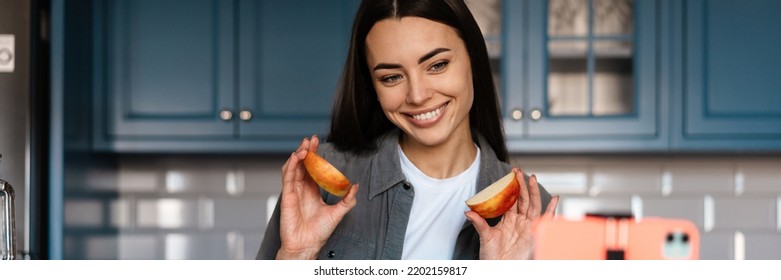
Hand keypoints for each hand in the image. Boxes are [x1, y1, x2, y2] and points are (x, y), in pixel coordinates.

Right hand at [276, 135, 358, 258]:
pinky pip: (287, 177)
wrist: (307, 245)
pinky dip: (291, 166)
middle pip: (302, 164)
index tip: (318, 143)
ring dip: (298, 155)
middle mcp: (301, 189)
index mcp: (312, 190)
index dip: (315, 155)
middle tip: (311, 139)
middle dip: (306, 151)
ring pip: (292, 168)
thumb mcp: (338, 213)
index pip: (312, 168)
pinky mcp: (287, 196)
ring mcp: (293, 191)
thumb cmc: (319, 232)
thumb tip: (356, 186)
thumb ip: (347, 200)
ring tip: (305, 146)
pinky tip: (297, 157)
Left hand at [465, 167, 558, 259]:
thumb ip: (478, 222)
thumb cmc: (492, 256)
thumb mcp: (485, 236)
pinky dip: (551, 210)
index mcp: (508, 219)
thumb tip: (467, 211)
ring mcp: (528, 226)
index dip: (512, 187)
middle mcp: (520, 221)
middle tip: (518, 171)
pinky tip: (556, 199)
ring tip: (532, 178)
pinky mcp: (535, 234)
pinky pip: (545, 220)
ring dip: (533, 192)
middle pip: (523, 199)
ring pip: (533, 205)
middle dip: (522, 185)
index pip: (512, 199)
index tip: (510, 174)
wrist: (499, 268)